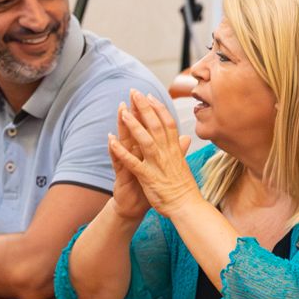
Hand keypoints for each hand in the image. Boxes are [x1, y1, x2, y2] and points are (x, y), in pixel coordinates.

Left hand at [110, 90, 200, 218]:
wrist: (187, 206)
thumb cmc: (184, 186)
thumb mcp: (183, 164)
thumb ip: (181, 149)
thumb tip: (185, 137)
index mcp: (174, 150)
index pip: (167, 123)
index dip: (158, 108)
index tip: (149, 96)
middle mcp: (167, 153)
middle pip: (156, 126)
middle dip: (144, 108)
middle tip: (134, 93)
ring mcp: (158, 165)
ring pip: (145, 140)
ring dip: (134, 126)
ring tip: (123, 112)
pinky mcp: (149, 177)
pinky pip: (133, 163)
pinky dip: (122, 152)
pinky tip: (112, 142)